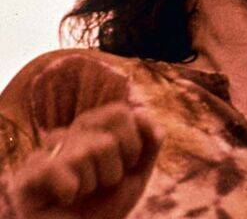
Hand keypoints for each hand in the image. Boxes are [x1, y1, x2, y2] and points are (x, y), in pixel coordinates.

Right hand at [10, 102, 160, 218]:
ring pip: (84, 154)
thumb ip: (150, 142)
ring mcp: (46, 152)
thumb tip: (141, 112)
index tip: (125, 166)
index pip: (119, 112)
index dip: (132, 145)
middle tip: (103, 184)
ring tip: (83, 193)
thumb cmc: (107, 204)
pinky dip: (69, 189)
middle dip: (114, 170)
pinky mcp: (27, 174)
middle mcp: (69, 133)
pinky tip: (65, 197)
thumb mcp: (138, 172)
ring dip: (92, 184)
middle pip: (105, 139)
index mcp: (94, 127)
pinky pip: (54, 167)